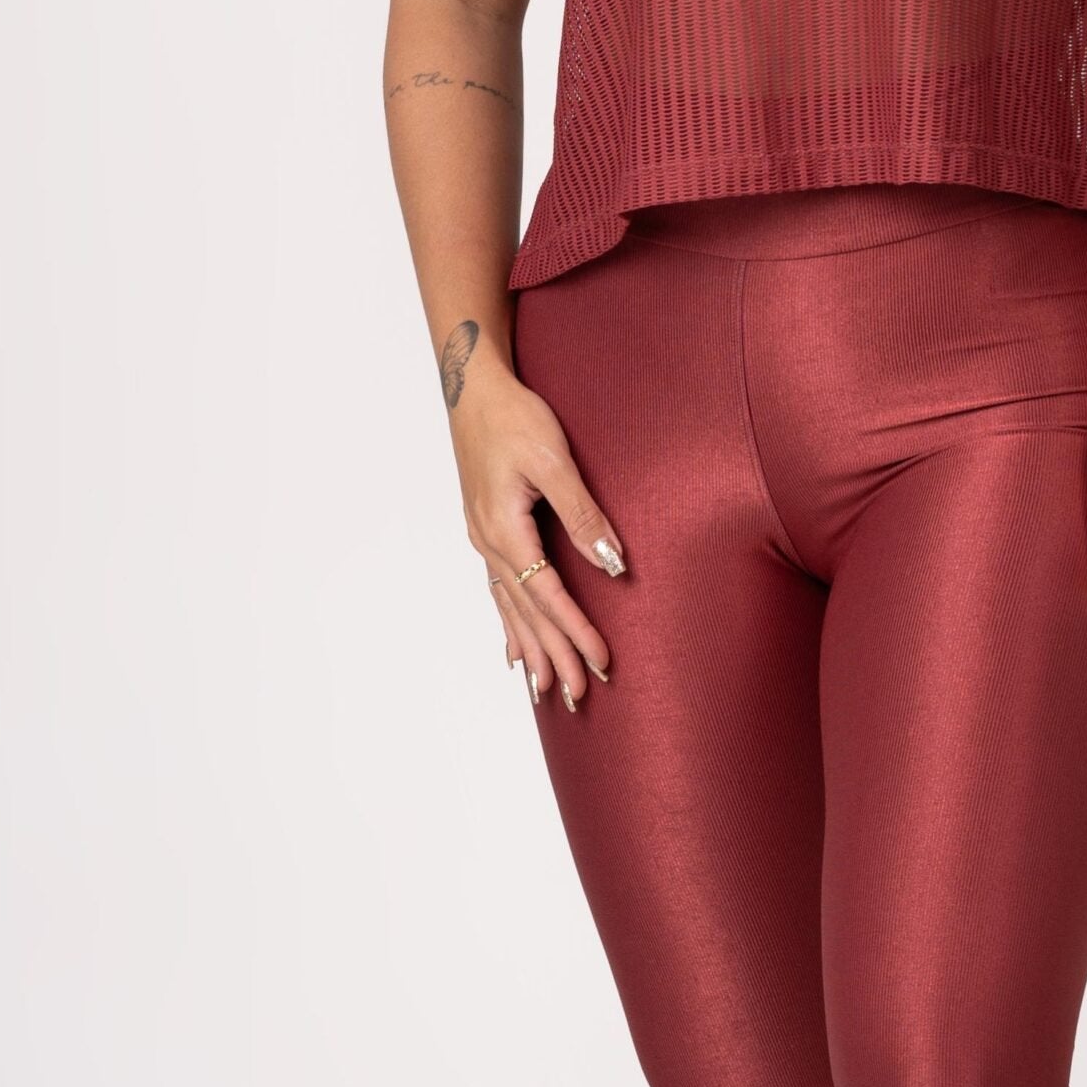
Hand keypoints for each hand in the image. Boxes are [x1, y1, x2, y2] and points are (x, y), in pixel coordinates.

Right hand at [449, 362, 626, 711]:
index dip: (575, 632)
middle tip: (580, 696)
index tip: (601, 662)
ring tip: (546, 690)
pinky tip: (512, 648)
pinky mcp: (486, 527)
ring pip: (510, 607)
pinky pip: (499, 590)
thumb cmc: (516, 418)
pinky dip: (509, 623)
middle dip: (554, 655)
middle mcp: (489, 543)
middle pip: (527, 613)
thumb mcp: (554, 461)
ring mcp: (483, 537)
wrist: (474, 389)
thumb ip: (583, 515)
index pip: (548, 597)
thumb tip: (612, 564)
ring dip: (531, 648)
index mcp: (505, 530)